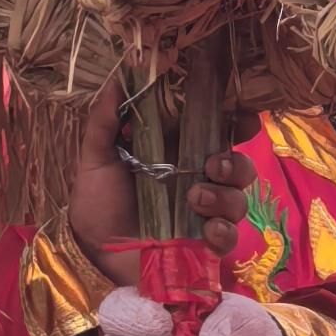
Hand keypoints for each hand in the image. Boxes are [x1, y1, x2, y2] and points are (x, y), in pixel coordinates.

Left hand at [68, 84, 252, 278]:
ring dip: (223, 195)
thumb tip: (117, 78)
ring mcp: (206, 214)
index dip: (235, 119)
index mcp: (177, 155)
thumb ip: (105, 123)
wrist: (96, 256)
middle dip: (235, 161)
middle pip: (237, 164)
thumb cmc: (98, 206)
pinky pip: (230, 236)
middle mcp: (197, 181)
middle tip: (213, 164)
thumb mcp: (94, 161)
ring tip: (194, 198)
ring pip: (238, 198)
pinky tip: (206, 230)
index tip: (241, 111)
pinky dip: (223, 231)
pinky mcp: (206, 246)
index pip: (216, 132)